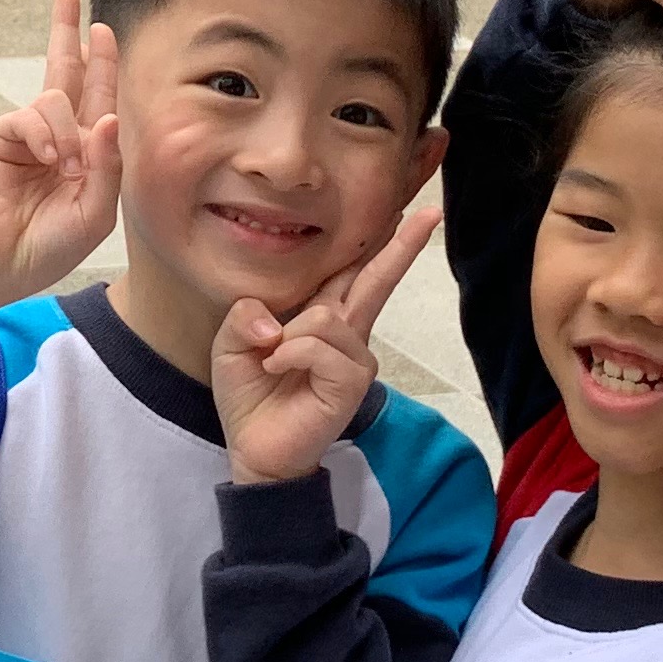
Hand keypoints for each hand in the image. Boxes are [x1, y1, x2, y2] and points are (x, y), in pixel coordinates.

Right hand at [0, 0, 121, 318]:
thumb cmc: (46, 246)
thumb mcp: (94, 212)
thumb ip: (108, 166)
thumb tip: (109, 116)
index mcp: (84, 152)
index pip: (97, 98)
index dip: (101, 63)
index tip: (102, 31)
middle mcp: (58, 136)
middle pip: (65, 71)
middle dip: (67, 30)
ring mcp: (28, 134)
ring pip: (55, 96)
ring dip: (68, 130)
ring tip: (65, 168)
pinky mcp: (1, 136)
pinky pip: (32, 116)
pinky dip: (46, 135)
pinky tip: (50, 159)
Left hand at [211, 205, 439, 487]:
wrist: (254, 451)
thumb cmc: (250, 396)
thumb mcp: (232, 343)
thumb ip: (245, 313)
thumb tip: (275, 322)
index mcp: (323, 318)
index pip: (354, 272)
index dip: (380, 243)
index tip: (404, 210)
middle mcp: (347, 334)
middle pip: (376, 279)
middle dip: (402, 246)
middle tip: (430, 212)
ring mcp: (354, 359)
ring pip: (325, 318)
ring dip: (287, 337)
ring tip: (272, 362)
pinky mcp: (351, 384)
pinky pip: (320, 348)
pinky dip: (290, 354)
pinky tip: (277, 370)